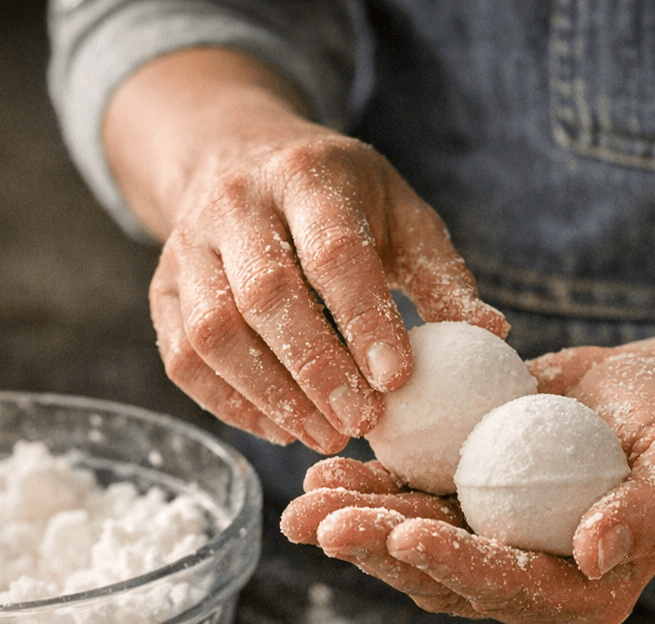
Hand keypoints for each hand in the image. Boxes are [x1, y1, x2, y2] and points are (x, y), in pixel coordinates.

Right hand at [149, 123, 507, 452]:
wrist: (233, 155)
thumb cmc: (336, 198)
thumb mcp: (398, 212)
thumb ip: (441, 274)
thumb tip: (495, 335)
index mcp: (305, 173)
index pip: (333, 251)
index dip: (365, 319)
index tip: (397, 380)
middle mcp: (233, 204)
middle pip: (264, 295)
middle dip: (316, 370)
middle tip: (361, 426)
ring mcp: (185, 248)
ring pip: (212, 333)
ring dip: (270, 396)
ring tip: (323, 436)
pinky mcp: (160, 291)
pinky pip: (182, 359)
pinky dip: (230, 404)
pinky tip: (279, 428)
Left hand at [280, 350, 654, 623]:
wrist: (654, 398)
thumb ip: (648, 513)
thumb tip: (597, 552)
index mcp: (584, 592)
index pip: (511, 585)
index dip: (456, 563)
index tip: (408, 532)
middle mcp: (528, 585)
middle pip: (443, 577)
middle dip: (378, 548)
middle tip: (322, 522)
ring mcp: (489, 551)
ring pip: (410, 553)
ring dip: (356, 527)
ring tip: (303, 503)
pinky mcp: (462, 515)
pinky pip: (407, 510)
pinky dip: (365, 494)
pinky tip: (324, 475)